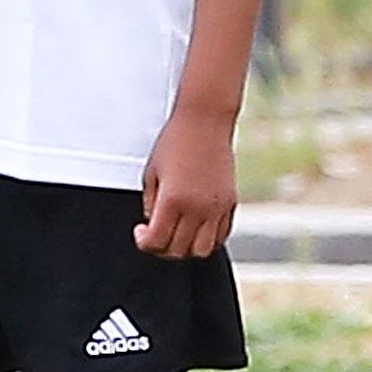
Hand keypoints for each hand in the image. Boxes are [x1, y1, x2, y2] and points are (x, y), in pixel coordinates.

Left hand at [137, 104, 237, 258]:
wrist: (205, 121)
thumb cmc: (175, 141)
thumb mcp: (151, 172)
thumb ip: (150, 204)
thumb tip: (154, 226)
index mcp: (173, 199)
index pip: (157, 241)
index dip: (144, 243)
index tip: (141, 233)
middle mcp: (197, 207)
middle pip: (178, 250)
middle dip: (162, 248)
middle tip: (155, 235)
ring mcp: (216, 207)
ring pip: (202, 250)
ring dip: (186, 249)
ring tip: (177, 235)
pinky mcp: (230, 203)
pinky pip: (220, 236)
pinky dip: (207, 240)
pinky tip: (196, 229)